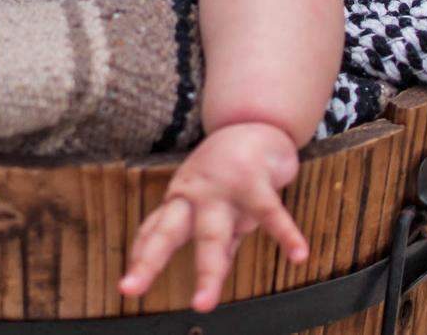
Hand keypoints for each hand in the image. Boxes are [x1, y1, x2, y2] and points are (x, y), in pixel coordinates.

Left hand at [118, 122, 306, 312]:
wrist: (253, 124)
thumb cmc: (228, 172)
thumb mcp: (210, 203)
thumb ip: (202, 235)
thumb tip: (203, 272)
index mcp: (181, 200)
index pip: (155, 230)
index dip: (141, 255)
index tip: (127, 287)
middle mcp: (194, 195)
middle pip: (169, 230)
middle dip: (150, 259)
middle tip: (132, 288)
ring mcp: (221, 188)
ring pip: (212, 233)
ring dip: (208, 270)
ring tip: (203, 303)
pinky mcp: (254, 181)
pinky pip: (270, 212)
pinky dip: (286, 234)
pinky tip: (298, 254)